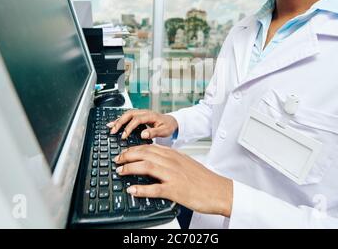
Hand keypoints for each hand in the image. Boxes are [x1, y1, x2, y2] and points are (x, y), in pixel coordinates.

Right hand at [107, 109, 178, 139]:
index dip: (129, 127)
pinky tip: (113, 124)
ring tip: (110, 127)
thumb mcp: (164, 131)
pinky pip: (128, 116)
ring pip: (127, 114)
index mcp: (150, 116)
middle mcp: (144, 112)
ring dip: (118, 120)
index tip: (124, 136)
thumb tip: (143, 134)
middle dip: (120, 122)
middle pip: (129, 114)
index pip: (136, 119)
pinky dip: (120, 119)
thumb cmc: (168, 126)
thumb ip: (154, 132)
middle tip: (113, 131)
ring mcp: (141, 113)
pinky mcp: (139, 115)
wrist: (172, 121)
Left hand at [114, 144, 232, 216]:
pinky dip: (140, 189)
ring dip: (129, 168)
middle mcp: (172, 162)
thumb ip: (171, 160)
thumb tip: (155, 161)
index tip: (124, 153)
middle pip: (144, 154)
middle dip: (127, 156)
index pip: (149, 148)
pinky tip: (132, 190)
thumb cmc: (204, 179)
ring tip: (120, 171)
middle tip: (117, 160)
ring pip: (146, 166)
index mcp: (174, 155)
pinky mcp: (175, 190)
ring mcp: (173, 175)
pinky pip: (154, 189)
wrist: (219, 190)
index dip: (133, 150)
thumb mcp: (186, 163)